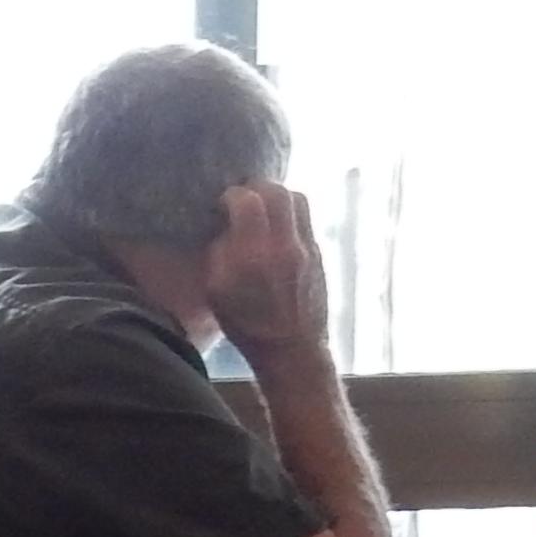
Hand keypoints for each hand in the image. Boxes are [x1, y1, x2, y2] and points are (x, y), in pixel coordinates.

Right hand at [201, 181, 332, 364]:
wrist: (292, 349)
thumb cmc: (247, 324)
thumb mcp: (216, 291)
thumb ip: (219, 251)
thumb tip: (226, 225)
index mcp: (253, 254)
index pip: (246, 200)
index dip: (231, 195)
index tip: (221, 204)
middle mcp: (284, 245)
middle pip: (277, 192)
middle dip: (257, 187)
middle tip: (243, 197)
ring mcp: (307, 247)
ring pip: (298, 199)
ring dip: (278, 196)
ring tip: (263, 208)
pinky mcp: (319, 253)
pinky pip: (305, 218)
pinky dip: (290, 214)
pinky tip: (278, 228)